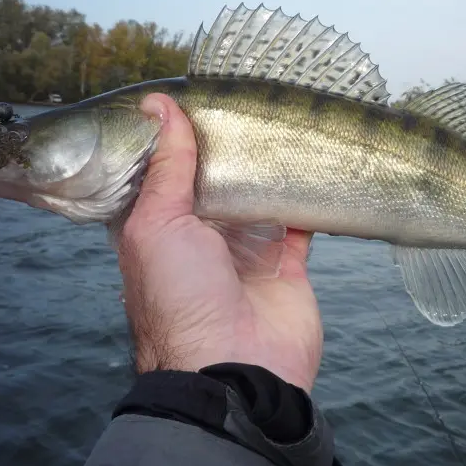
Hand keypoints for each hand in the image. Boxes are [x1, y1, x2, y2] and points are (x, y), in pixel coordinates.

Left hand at [112, 93, 323, 391]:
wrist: (237, 367)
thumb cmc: (181, 300)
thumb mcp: (157, 225)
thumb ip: (167, 168)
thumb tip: (159, 107)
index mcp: (161, 233)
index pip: (166, 177)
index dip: (174, 142)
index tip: (189, 98)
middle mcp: (202, 241)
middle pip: (215, 185)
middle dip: (225, 151)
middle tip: (240, 102)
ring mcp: (246, 253)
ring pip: (258, 198)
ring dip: (265, 170)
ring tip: (275, 124)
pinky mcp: (286, 263)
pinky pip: (298, 221)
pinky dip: (303, 196)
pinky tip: (307, 162)